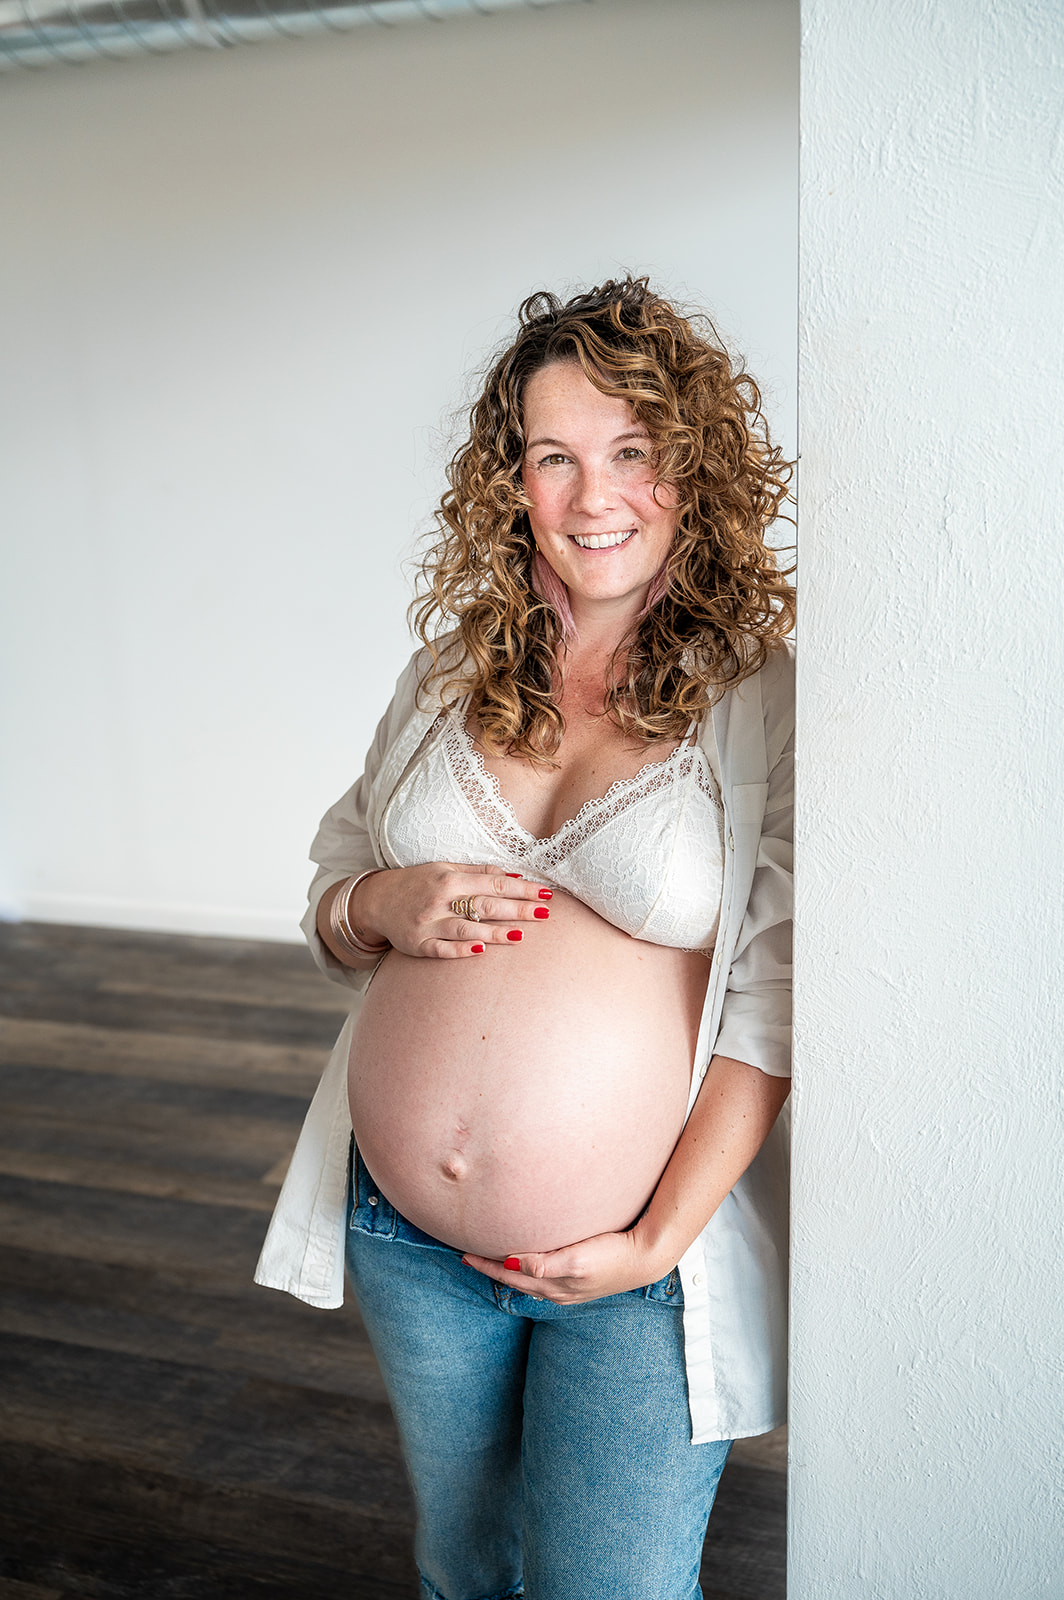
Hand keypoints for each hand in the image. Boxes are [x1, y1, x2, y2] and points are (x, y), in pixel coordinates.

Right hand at [354, 862, 552, 958]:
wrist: (376, 900)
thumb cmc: (418, 883)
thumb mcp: (445, 868)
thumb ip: (479, 873)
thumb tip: (514, 877)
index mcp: (449, 878)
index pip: (494, 884)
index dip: (521, 889)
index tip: (545, 894)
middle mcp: (439, 899)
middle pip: (485, 905)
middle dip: (517, 910)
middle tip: (544, 914)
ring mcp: (427, 923)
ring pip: (466, 928)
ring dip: (495, 933)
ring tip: (520, 935)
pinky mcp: (417, 945)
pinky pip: (441, 949)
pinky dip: (460, 950)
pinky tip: (480, 952)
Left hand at [461, 1221, 672, 1305]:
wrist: (646, 1258)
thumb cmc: (613, 1254)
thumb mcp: (577, 1259)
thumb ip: (546, 1264)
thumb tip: (513, 1263)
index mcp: (553, 1284)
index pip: (509, 1275)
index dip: (485, 1265)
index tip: (463, 1253)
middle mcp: (557, 1290)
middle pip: (514, 1280)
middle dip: (490, 1269)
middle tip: (468, 1255)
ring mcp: (569, 1288)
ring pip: (527, 1281)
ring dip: (507, 1271)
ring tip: (491, 1259)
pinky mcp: (580, 1280)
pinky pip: (542, 1278)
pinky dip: (526, 1271)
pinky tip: (527, 1263)